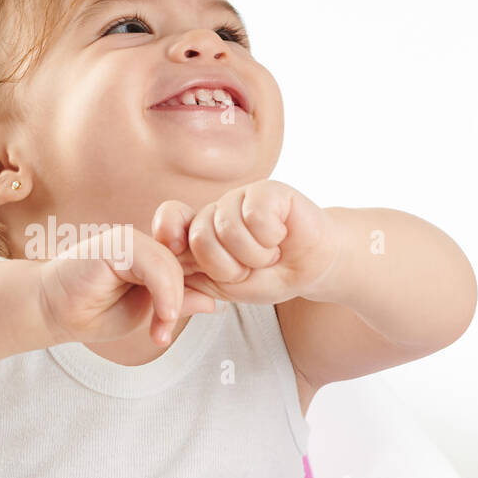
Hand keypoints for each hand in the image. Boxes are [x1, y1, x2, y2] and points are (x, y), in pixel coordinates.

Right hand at [37, 225, 218, 346]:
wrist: (52, 312)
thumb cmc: (94, 311)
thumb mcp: (146, 313)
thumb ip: (176, 303)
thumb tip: (213, 301)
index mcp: (156, 256)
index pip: (195, 261)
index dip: (203, 285)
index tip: (191, 316)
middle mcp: (147, 242)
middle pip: (192, 262)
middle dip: (188, 297)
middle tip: (165, 331)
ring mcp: (132, 239)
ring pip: (175, 265)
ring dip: (173, 302)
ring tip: (159, 329)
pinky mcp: (118, 243)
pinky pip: (157, 264)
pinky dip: (165, 293)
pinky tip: (160, 317)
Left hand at [151, 180, 341, 305]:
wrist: (312, 270)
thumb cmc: (267, 276)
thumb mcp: (224, 287)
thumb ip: (192, 277)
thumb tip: (165, 267)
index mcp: (198, 233)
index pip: (169, 219)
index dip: (168, 231)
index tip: (174, 247)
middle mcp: (215, 211)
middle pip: (199, 236)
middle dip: (228, 267)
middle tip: (249, 268)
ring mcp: (240, 198)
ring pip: (228, 228)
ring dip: (254, 256)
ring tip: (269, 254)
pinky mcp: (267, 190)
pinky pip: (255, 215)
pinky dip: (271, 237)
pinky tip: (282, 235)